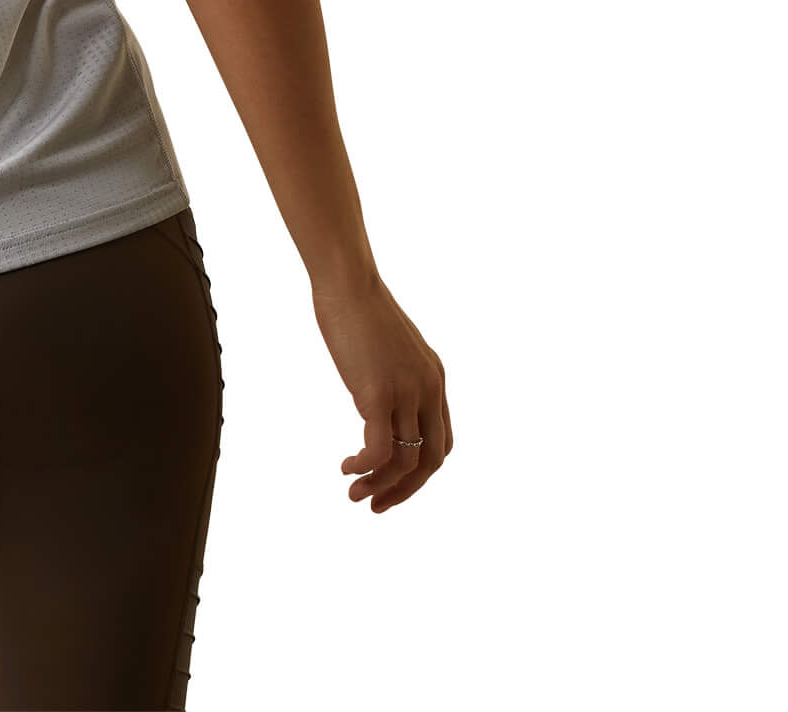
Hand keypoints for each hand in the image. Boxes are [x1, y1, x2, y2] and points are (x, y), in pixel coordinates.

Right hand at [313, 274, 452, 512]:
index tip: (390, 480)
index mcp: (434, 379)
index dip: (419, 470)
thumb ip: (393, 373)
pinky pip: (380, 450)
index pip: (441, 442)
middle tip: (375, 505)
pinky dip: (365, 467)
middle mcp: (429, 390)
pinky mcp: (378, 395)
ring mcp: (406, 393)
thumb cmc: (356, 306)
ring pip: (406, 462)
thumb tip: (374, 392)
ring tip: (354, 494)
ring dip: (380, 485)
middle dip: (405, 491)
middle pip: (431, 461)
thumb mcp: (388, 346)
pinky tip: (346, 468)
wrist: (347, 282)